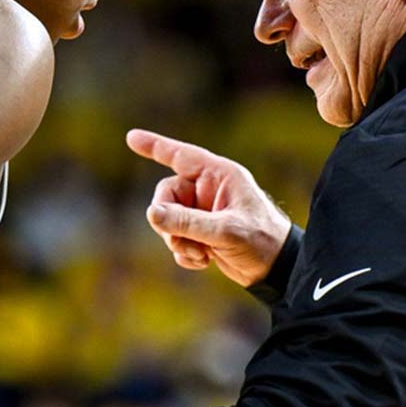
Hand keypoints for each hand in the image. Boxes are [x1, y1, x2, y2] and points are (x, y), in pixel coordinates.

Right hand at [126, 128, 290, 287]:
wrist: (275, 269)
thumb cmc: (261, 240)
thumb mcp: (225, 231)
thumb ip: (187, 222)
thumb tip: (151, 213)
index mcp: (219, 176)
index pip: (180, 156)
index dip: (154, 146)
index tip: (131, 137)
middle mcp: (208, 189)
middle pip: (166, 195)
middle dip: (168, 221)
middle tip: (181, 242)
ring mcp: (203, 211)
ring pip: (167, 219)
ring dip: (177, 240)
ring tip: (200, 255)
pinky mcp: (200, 232)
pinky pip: (175, 236)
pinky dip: (183, 252)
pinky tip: (203, 262)